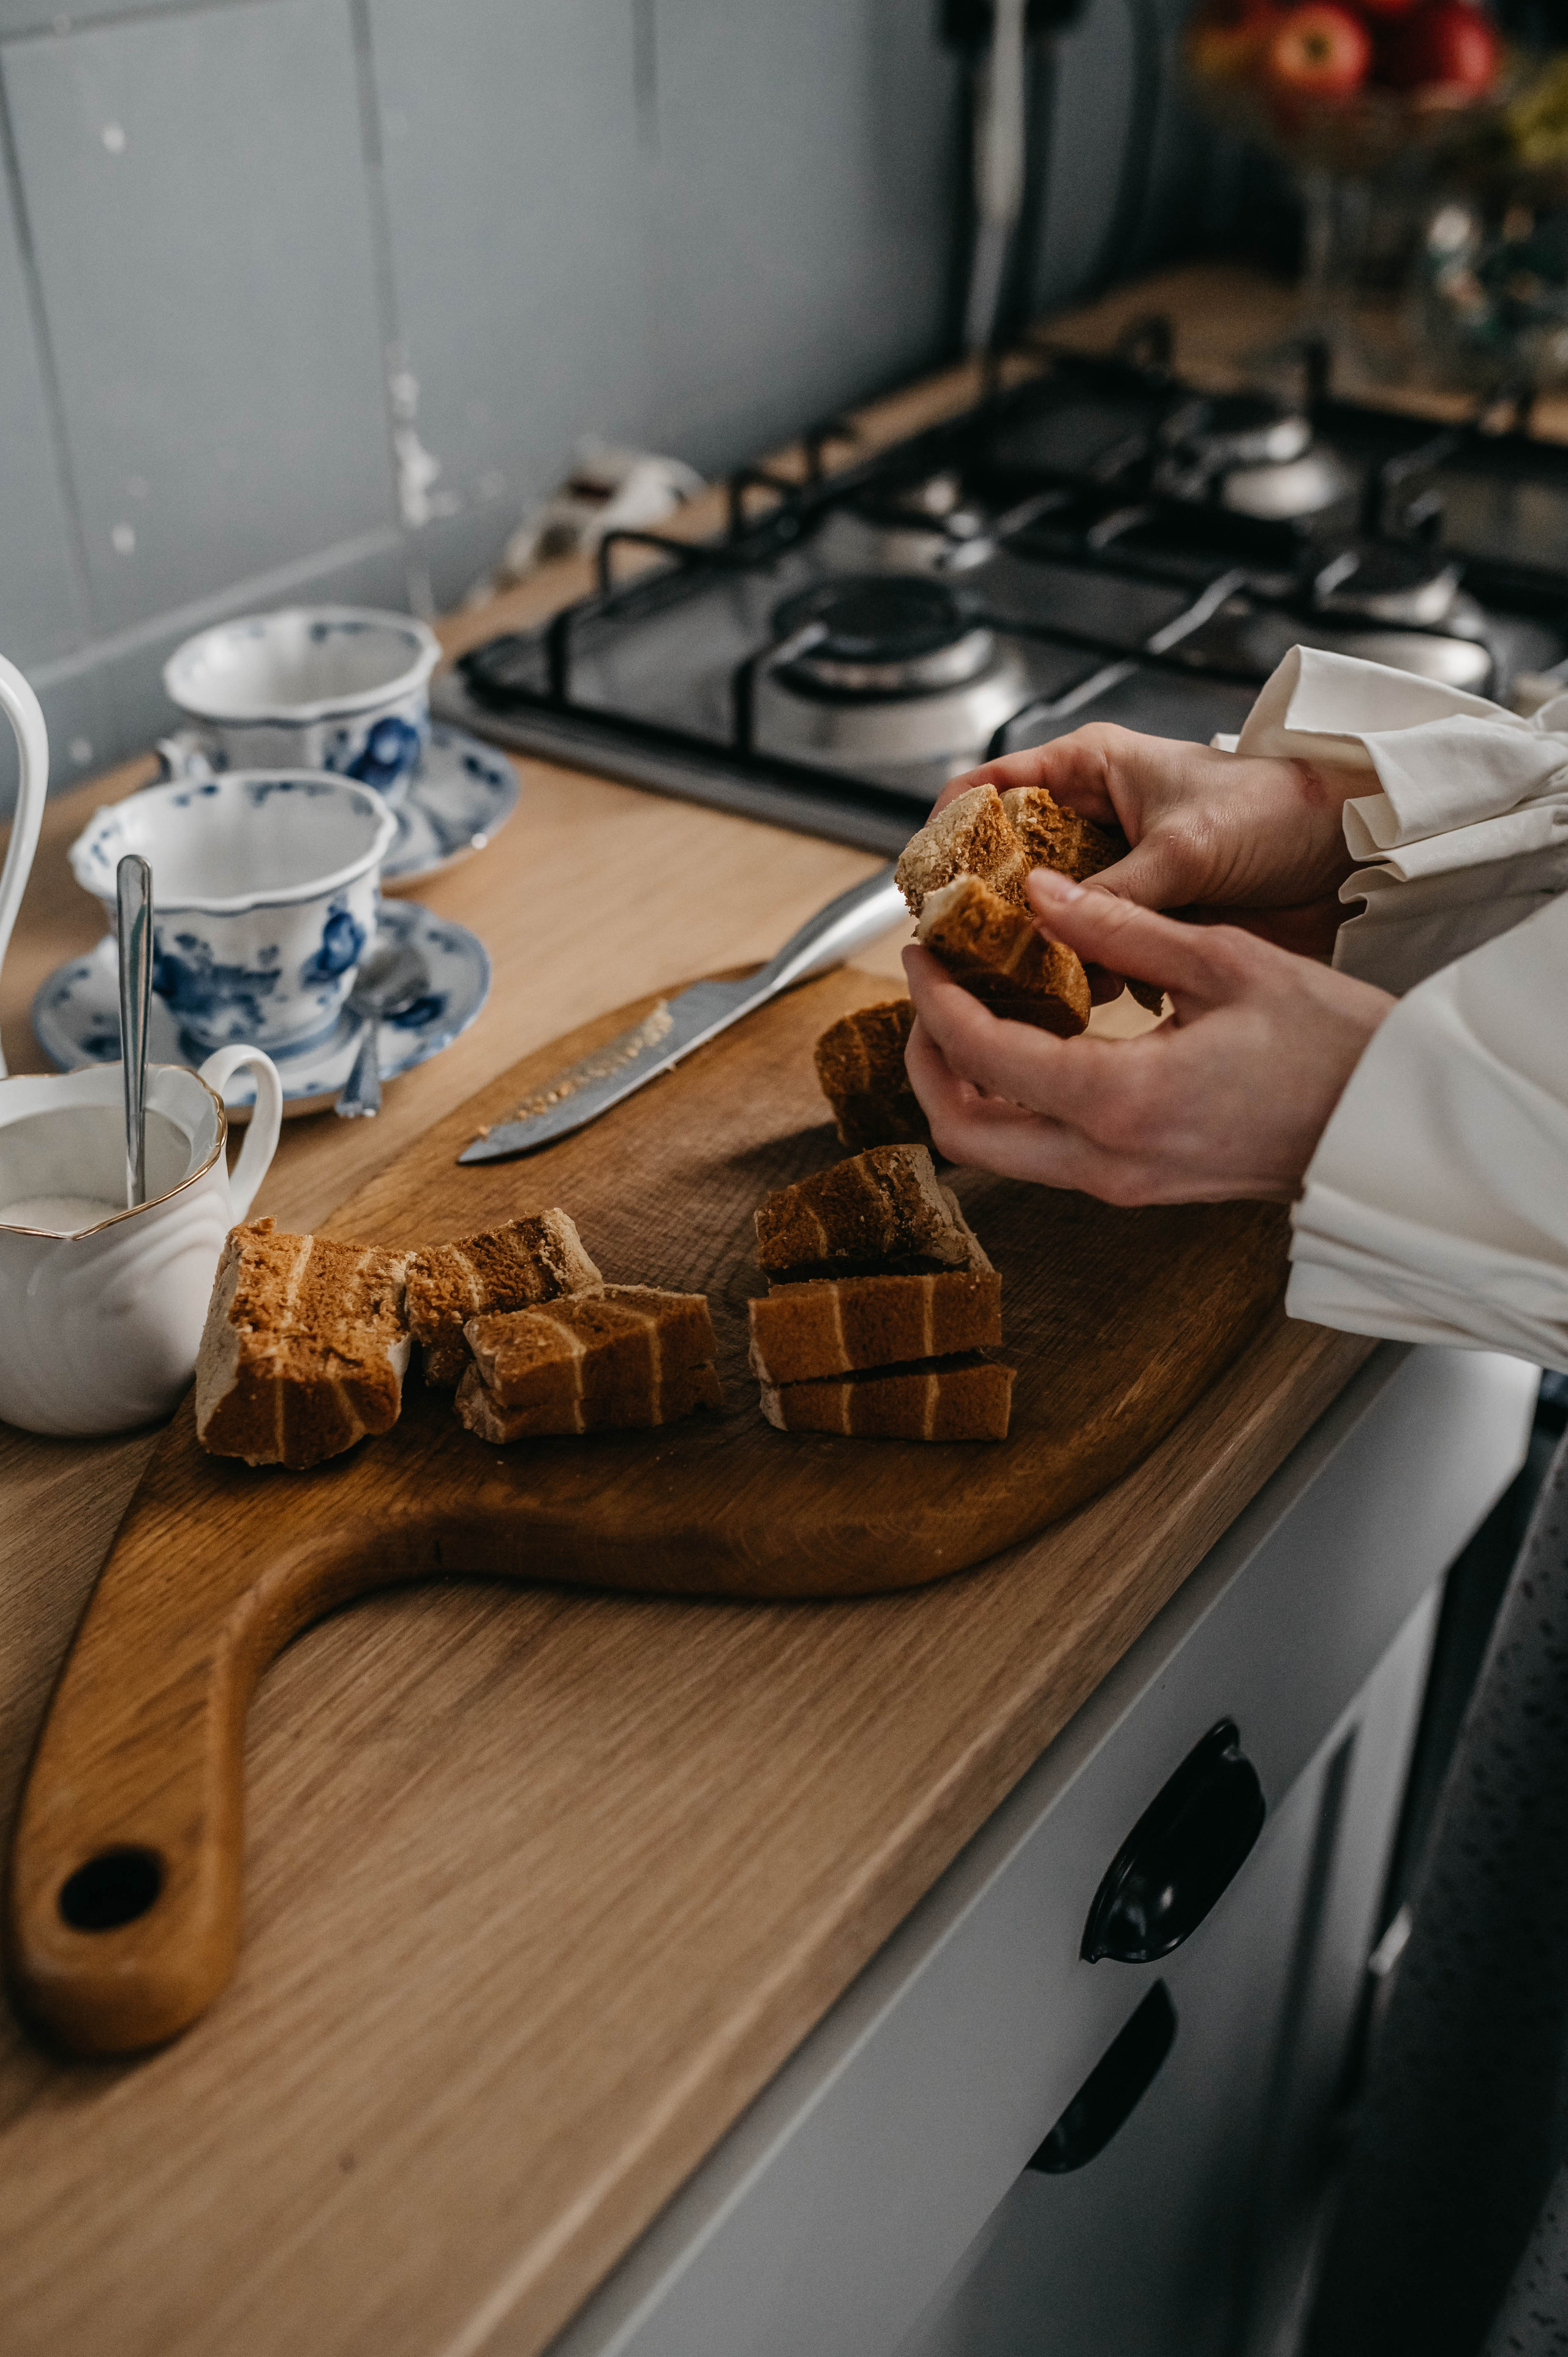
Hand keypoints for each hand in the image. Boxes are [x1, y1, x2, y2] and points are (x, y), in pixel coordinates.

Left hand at [902, 869, 1393, 1205]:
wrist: (1393, 1123)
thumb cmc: (1333, 1045)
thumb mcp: (1224, 960)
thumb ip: (1118, 926)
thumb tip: (1036, 892)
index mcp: (1120, 1101)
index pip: (981, 1056)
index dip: (934, 999)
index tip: (922, 953)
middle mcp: (1106, 1160)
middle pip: (961, 1133)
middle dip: (925, 1060)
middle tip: (930, 993)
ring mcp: (1119, 1183)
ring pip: (996, 1151)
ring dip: (965, 1084)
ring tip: (975, 1007)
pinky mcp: (1136, 1186)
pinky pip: (1042, 1152)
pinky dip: (1013, 1102)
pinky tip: (1032, 1040)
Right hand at [934, 722, 1367, 958]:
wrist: (1350, 848)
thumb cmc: (1278, 810)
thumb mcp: (1187, 847)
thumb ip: (1115, 891)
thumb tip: (1047, 931)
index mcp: (1089, 770)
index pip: (987, 786)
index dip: (947, 830)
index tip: (926, 882)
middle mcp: (1091, 820)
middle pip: (1005, 863)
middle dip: (989, 910)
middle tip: (970, 955)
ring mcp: (1114, 871)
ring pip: (1046, 914)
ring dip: (1042, 953)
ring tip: (1042, 988)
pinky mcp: (1142, 915)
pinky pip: (1092, 948)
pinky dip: (1089, 975)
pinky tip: (1097, 999)